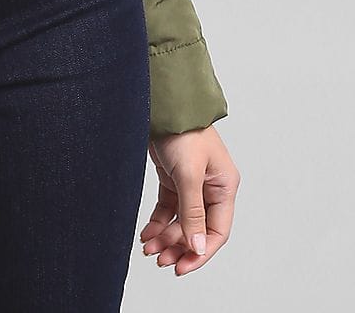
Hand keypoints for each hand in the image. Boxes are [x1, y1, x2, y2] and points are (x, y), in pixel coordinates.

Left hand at [140, 125, 239, 275]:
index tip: (181, 267)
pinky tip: (147, 234)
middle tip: (160, 260)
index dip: (199, 253)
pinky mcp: (173, 178)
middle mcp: (210, 188)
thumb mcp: (189, 175)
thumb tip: (196, 247)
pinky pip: (168, 208)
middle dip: (179, 246)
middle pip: (197, 229)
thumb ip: (193, 212)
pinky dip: (158, 222)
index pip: (216, 231)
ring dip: (166, 237)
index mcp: (224, 188)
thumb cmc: (184, 131)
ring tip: (149, 249)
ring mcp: (191, 184)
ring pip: (181, 221)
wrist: (164, 104)